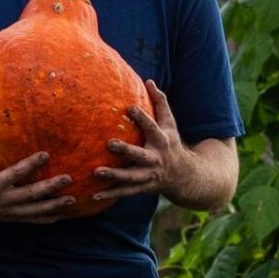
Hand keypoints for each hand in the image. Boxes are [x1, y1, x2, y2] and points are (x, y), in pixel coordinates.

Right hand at [0, 124, 76, 223]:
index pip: (15, 174)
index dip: (30, 165)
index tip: (46, 154)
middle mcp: (1, 200)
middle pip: (30, 195)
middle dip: (50, 188)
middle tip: (68, 178)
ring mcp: (7, 211)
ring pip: (34, 211)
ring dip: (54, 206)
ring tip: (73, 199)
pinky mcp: (10, 217)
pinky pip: (31, 219)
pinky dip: (47, 218)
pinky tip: (64, 214)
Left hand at [93, 80, 193, 201]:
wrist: (184, 175)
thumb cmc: (171, 143)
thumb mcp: (170, 123)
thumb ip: (160, 103)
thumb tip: (149, 81)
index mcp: (162, 140)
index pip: (152, 127)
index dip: (142, 117)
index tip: (129, 107)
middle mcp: (156, 159)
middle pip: (139, 155)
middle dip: (125, 150)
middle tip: (108, 143)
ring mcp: (149, 175)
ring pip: (131, 177)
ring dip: (114, 175)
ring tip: (96, 172)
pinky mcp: (143, 188)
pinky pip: (125, 192)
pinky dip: (111, 194)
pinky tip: (94, 195)